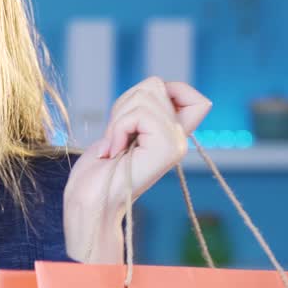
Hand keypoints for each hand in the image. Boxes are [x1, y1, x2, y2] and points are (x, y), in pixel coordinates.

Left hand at [64, 76, 212, 262]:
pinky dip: (118, 128)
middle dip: (124, 103)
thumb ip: (142, 110)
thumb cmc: (98, 170)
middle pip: (156, 85)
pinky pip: (139, 114)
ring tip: (115, 145)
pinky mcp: (166, 148)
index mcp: (172, 136)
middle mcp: (180, 140)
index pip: (196, 99)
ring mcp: (175, 144)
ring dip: (118, 118)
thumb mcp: (122, 130)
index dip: (170, 89)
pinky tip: (115, 150)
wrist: (91, 204)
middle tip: (116, 136)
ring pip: (146, 95)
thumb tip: (156, 84)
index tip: (140, 109)